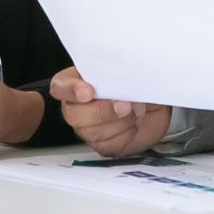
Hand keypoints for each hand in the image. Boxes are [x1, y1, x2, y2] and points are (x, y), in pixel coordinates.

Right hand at [49, 67, 171, 156]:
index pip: (60, 86)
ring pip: (92, 132)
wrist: (153, 101)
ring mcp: (88, 128)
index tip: (89, 92)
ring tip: (137, 109)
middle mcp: (77, 106)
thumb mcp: (127, 69)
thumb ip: (117, 71)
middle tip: (124, 105)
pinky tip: (135, 122)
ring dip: (120, 121)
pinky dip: (127, 133)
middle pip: (74, 115)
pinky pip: (109, 145)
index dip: (71, 90)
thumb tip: (119, 76)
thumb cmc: (136, 81)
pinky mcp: (103, 144)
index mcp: (76, 81)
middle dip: (101, 111)